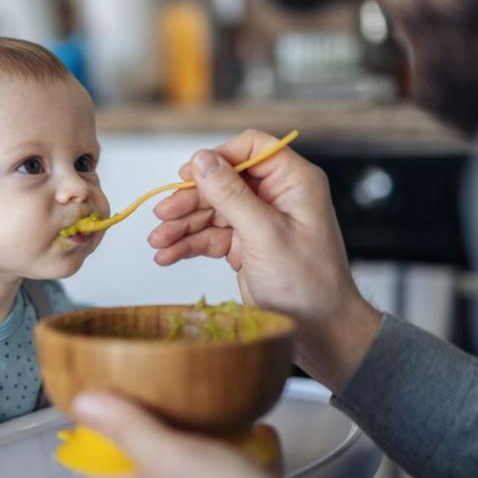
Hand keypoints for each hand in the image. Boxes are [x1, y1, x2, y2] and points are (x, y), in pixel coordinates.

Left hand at [72, 392, 327, 477]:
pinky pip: (230, 464)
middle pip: (138, 454)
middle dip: (142, 417)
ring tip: (200, 397)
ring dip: (191, 428)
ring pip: (184, 458)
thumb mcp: (169, 456)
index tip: (96, 388)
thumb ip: (127, 428)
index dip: (90, 425)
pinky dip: (239, 444)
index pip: (94, 458)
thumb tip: (82, 402)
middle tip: (147, 382)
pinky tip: (251, 427)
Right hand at [149, 130, 380, 391]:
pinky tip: (167, 255)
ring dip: (182, 225)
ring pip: (211, 210)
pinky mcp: (245, 245)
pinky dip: (188, 245)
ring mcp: (259, 221)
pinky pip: (210, 236)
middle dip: (190, 199)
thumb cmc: (308, 284)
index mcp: (293, 182)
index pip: (252, 147)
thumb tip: (201, 160)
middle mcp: (275, 196)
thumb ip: (231, 195)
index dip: (217, 157)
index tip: (188, 175)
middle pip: (222, 181)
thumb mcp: (265, 234)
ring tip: (157, 243)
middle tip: (162, 214)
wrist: (319, 330)